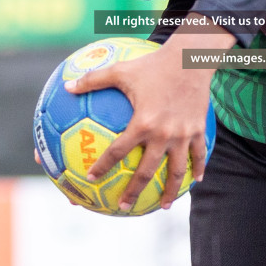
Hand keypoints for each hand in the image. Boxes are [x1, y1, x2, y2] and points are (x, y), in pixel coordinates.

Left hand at [63, 21, 229, 210]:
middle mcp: (163, 134)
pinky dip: (198, 169)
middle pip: (147, 171)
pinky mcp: (198, 130)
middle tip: (123, 207)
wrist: (190, 58)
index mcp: (142, 123)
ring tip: (165, 206)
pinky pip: (199, 155)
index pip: (118, 151)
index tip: (91, 178)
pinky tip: (196, 181)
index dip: (102, 166)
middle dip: (134, 192)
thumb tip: (66, 87)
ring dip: (171, 191)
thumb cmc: (153, 63)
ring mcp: (183, 134)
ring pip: (177, 171)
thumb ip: (93, 80)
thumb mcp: (121, 70)